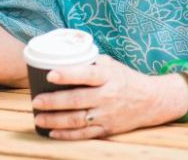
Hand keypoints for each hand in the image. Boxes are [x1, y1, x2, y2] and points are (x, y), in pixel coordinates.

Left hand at [31, 55, 187, 138]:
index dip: (67, 74)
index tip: (50, 74)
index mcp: (107, 76)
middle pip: (77, 100)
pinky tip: (52, 132)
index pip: (86, 75)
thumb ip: (88, 61)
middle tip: (35, 101)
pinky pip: (85, 134)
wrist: (152, 101)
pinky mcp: (107, 129)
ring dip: (55, 120)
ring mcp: (107, 114)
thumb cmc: (125, 78)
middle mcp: (107, 96)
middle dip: (53, 102)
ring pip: (77, 119)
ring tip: (38, 118)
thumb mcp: (110, 64)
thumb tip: (62, 53)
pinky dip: (67, 135)